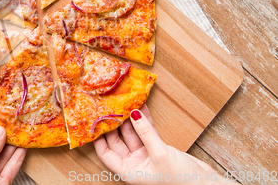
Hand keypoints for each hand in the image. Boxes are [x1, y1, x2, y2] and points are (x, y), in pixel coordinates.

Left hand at [94, 105, 231, 184]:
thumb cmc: (181, 180)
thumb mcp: (160, 154)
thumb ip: (145, 132)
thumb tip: (132, 114)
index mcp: (129, 171)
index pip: (105, 153)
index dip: (99, 137)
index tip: (96, 119)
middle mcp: (134, 164)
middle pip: (117, 140)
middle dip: (114, 124)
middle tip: (110, 106)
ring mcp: (145, 156)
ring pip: (132, 133)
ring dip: (130, 119)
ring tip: (125, 101)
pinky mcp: (156, 149)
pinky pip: (146, 131)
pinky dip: (144, 120)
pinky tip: (140, 106)